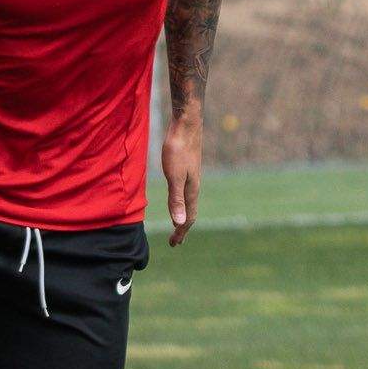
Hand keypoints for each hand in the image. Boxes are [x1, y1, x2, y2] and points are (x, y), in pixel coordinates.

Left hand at [162, 117, 201, 247]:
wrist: (186, 124)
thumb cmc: (178, 149)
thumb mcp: (174, 176)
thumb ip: (175, 199)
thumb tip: (178, 223)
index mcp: (191, 190)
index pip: (188, 217)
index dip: (180, 232)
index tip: (173, 244)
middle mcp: (193, 185)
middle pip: (190, 211)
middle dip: (182, 227)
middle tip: (176, 241)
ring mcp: (191, 176)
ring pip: (188, 201)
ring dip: (182, 214)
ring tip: (177, 222)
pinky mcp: (187, 167)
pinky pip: (185, 190)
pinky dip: (180, 200)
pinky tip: (176, 197)